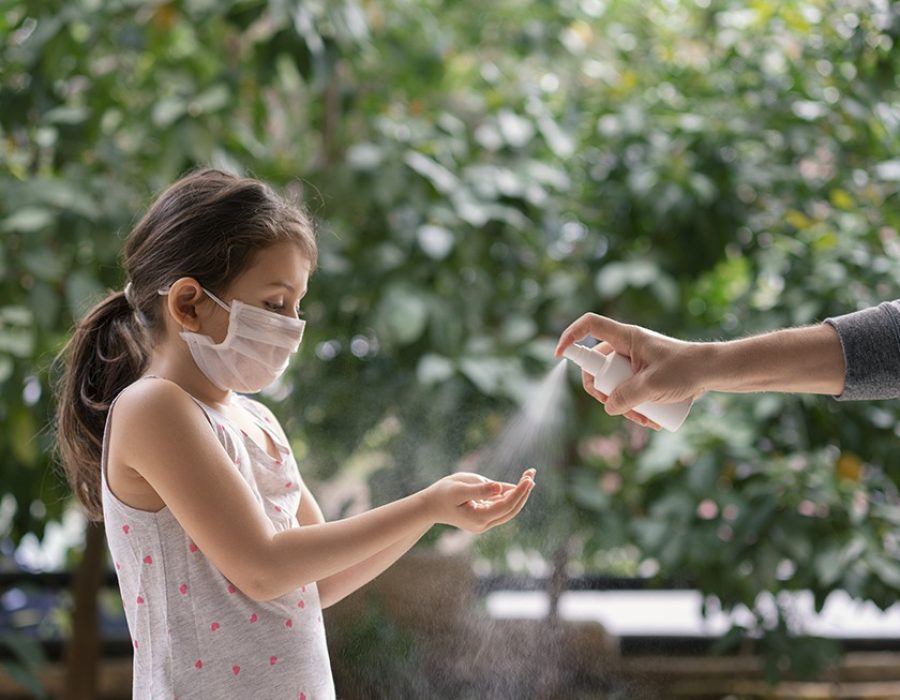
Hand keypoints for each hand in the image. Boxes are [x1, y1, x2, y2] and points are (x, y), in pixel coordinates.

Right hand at [424, 468, 535, 532]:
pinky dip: (510, 494)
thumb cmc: (442, 494)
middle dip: (523, 492)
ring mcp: (484, 522)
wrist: (430, 506)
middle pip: (511, 509)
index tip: (528, 478)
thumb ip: (480, 489)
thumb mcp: (459, 488)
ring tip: (529, 476)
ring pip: (508, 509)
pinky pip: (501, 506)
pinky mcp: (483, 516)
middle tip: (531, 474)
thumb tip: (500, 488)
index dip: (519, 491)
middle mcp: (484, 524)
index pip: (505, 505)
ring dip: (519, 493)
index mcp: (478, 518)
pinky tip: (519, 483)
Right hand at [555, 313, 704, 427]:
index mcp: (626, 337)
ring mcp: (634, 362)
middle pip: (598, 367)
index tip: (559, 354)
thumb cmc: (687, 369)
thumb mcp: (653, 385)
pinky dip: (634, 407)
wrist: (714, 372)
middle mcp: (626, 346)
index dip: (570, 335)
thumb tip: (608, 407)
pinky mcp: (644, 375)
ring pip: (614, 384)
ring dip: (623, 406)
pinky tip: (650, 422)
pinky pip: (628, 391)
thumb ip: (627, 396)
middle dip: (604, 393)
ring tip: (645, 422)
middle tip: (617, 408)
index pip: (590, 326)